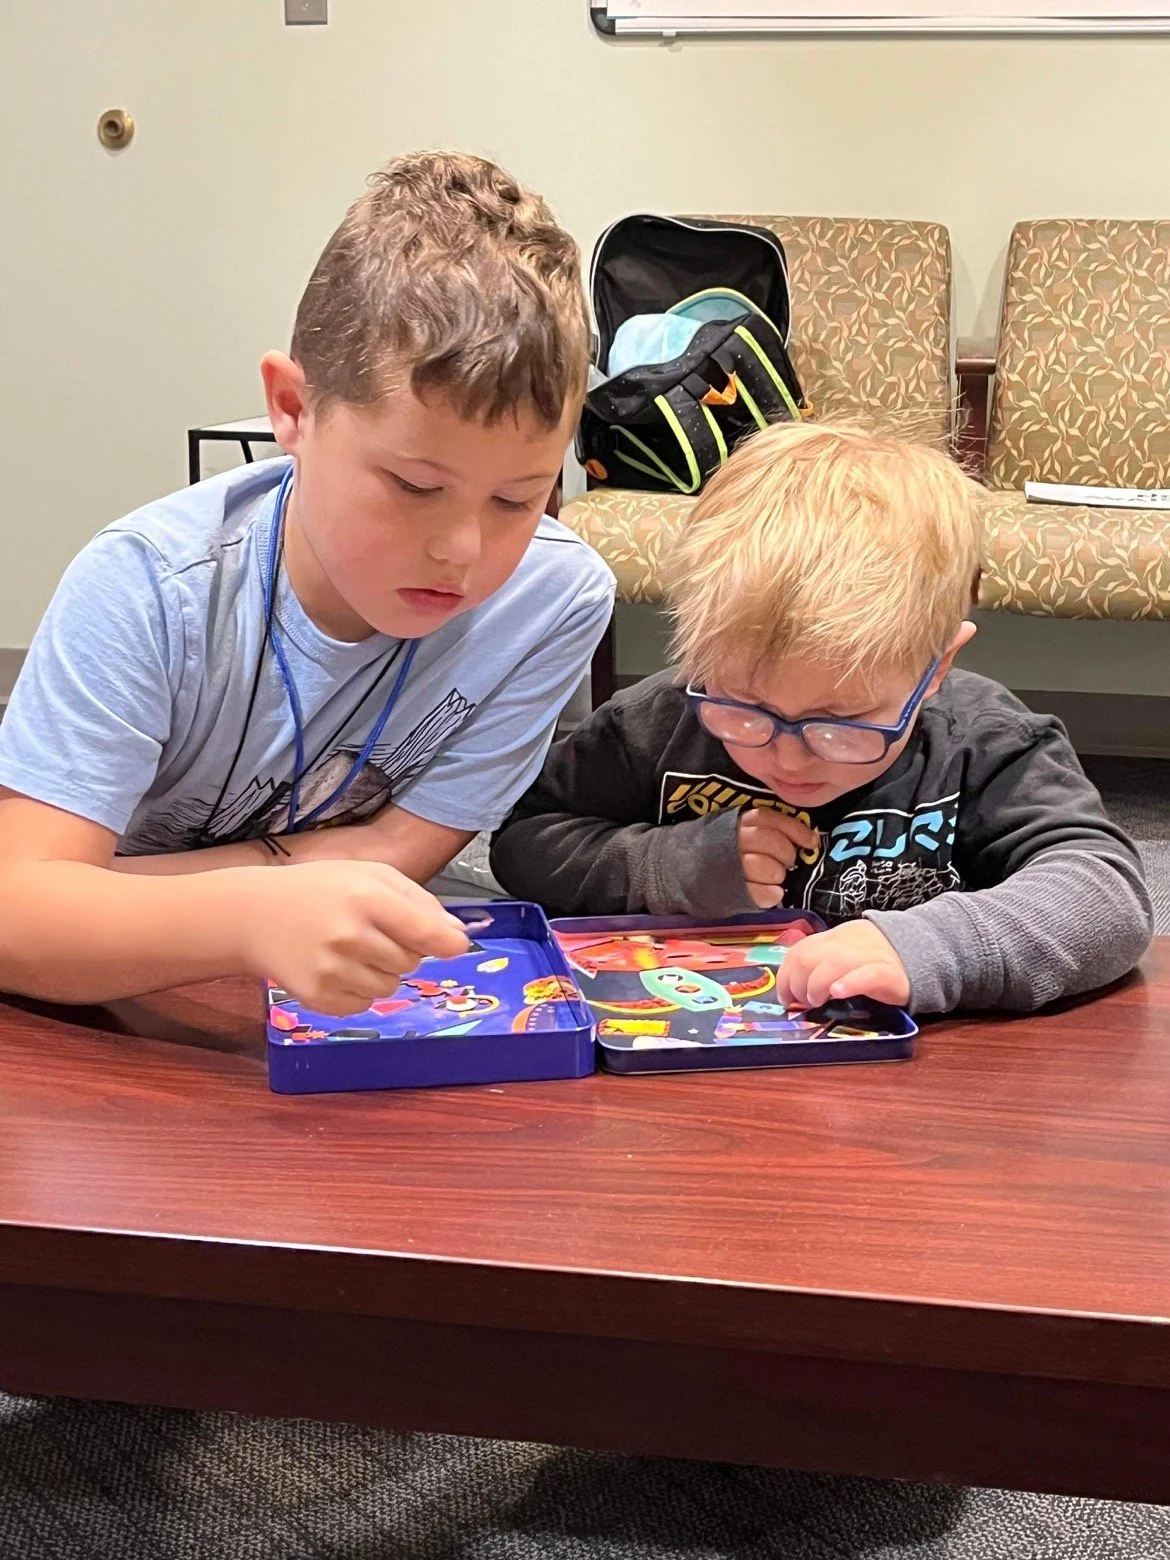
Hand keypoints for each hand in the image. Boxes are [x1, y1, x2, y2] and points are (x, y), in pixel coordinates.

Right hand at [240, 860, 469, 1015]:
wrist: (253, 915)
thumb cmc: (320, 889)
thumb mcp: (369, 874)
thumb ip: (418, 901)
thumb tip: (457, 935)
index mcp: (367, 898)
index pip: (427, 934)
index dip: (448, 944)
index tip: (453, 946)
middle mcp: (350, 936)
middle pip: (411, 962)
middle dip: (401, 950)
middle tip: (370, 932)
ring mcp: (331, 970)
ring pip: (389, 987)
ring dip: (379, 972)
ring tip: (348, 949)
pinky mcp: (317, 998)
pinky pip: (363, 1005)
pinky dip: (356, 991)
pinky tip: (333, 967)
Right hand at [736, 807, 820, 908]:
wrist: (696, 877)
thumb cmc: (732, 854)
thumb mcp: (746, 834)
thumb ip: (771, 831)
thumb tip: (810, 838)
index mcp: (738, 824)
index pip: (767, 819)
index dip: (794, 829)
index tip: (811, 842)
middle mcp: (731, 841)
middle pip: (767, 840)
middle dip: (786, 853)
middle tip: (787, 862)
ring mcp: (728, 867)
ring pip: (762, 865)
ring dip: (776, 873)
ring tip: (776, 878)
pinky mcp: (729, 892)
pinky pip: (758, 893)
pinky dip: (771, 893)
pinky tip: (775, 892)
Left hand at [776, 920, 910, 1008]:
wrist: (925, 950)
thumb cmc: (880, 960)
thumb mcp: (848, 954)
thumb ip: (825, 963)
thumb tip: (795, 987)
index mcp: (836, 937)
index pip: (800, 950)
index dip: (786, 975)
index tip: (785, 997)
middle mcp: (850, 942)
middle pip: (811, 956)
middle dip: (798, 982)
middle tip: (802, 1002)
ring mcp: (871, 955)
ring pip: (834, 962)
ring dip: (816, 985)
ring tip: (817, 1001)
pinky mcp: (890, 973)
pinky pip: (867, 974)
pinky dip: (849, 983)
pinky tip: (838, 993)